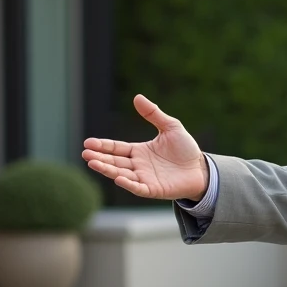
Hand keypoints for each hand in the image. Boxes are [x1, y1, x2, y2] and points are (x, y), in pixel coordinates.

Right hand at [82, 94, 208, 200]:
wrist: (202, 169)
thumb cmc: (185, 149)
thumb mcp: (171, 127)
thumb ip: (154, 114)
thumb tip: (137, 97)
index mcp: (139, 151)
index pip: (117, 148)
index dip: (103, 146)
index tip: (88, 143)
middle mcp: (138, 166)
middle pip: (114, 161)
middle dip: (99, 158)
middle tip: (85, 154)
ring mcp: (144, 178)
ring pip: (121, 174)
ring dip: (107, 169)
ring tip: (93, 163)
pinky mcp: (153, 189)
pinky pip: (138, 187)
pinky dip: (128, 184)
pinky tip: (118, 178)